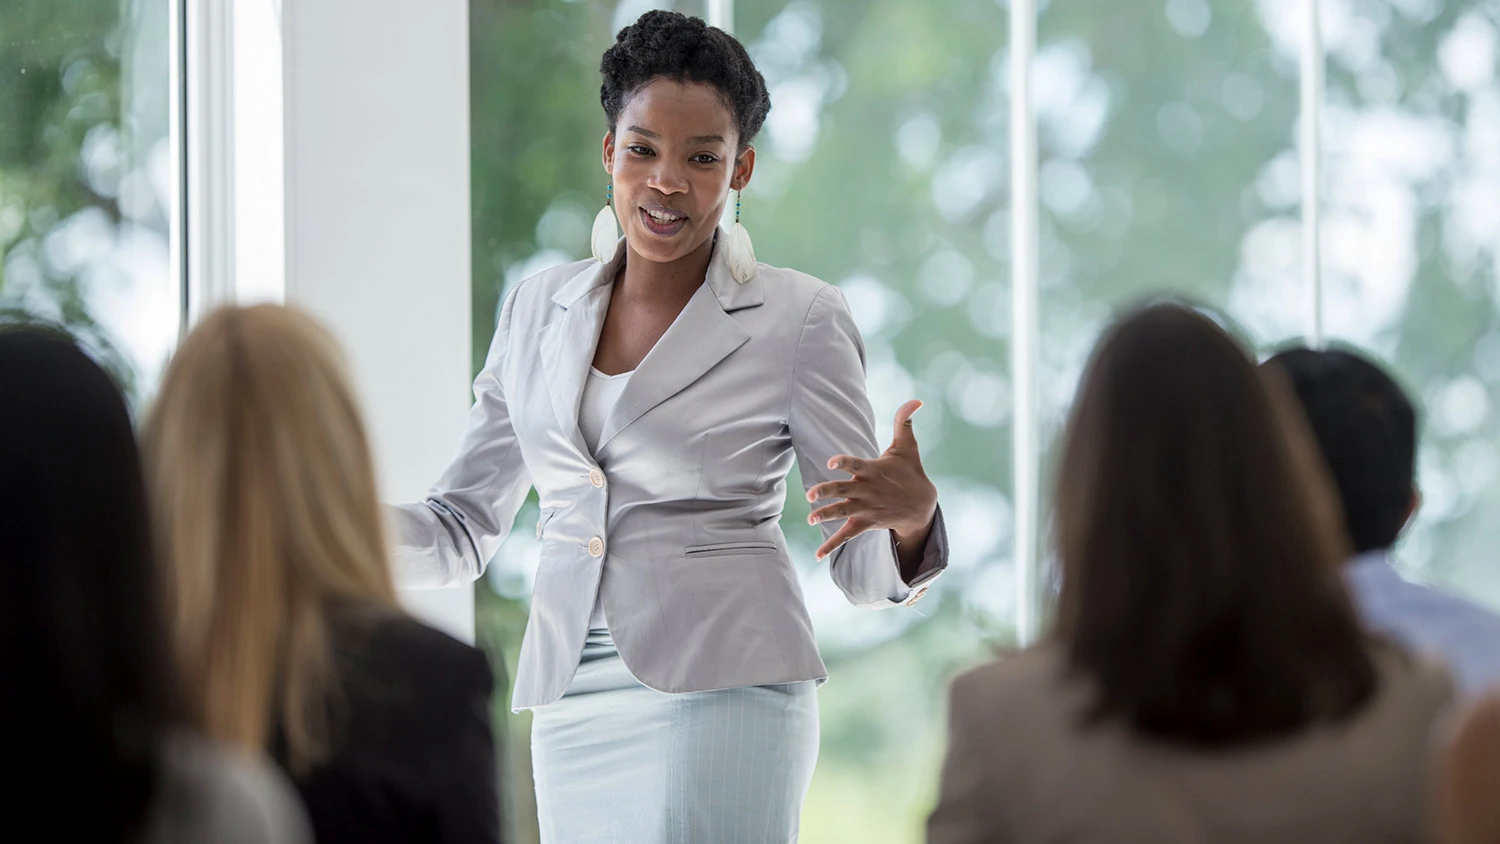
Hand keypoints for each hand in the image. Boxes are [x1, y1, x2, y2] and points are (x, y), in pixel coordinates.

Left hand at [806, 399, 937, 559]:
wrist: (922, 506)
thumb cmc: (910, 472)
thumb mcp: (907, 447)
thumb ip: (904, 422)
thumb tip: (916, 399)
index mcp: (873, 471)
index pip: (856, 465)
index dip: (844, 462)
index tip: (831, 461)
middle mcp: (867, 491)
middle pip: (844, 491)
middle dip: (827, 492)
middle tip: (811, 495)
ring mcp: (865, 509)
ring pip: (842, 513)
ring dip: (826, 516)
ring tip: (811, 518)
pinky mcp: (865, 523)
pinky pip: (846, 536)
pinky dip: (831, 546)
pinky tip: (817, 555)